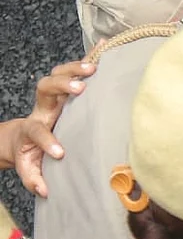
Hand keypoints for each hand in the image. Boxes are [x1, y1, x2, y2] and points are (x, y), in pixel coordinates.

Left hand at [5, 60, 95, 196]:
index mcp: (33, 127)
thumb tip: (45, 191)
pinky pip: (76, 69)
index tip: (61, 152)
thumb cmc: (30, 151)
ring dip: (75, 68)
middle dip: (61, 86)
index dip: (47, 141)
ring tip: (94, 68)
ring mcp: (54, 95)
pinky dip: (89, 56)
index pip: (36, 131)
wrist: (22, 136)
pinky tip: (103, 47)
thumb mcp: (28, 166)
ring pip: (58, 73)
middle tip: (79, 89)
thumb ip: (33, 178)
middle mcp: (43, 107)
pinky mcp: (66, 89)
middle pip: (45, 87)